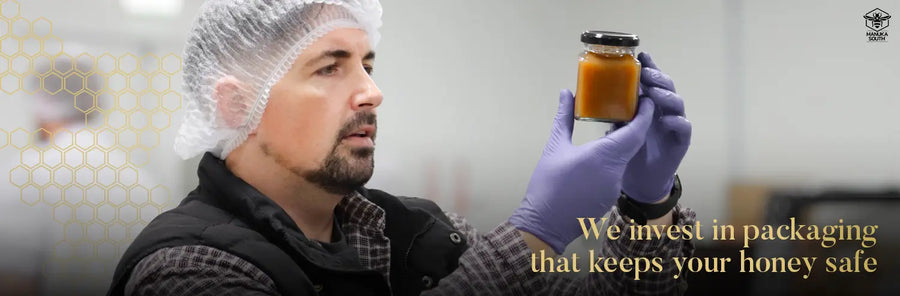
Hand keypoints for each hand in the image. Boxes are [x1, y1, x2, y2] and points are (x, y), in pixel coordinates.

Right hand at [510, 89, 654, 253]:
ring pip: (624, 160)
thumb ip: (564, 118)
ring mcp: (615, 188)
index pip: (635, 132)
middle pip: (632, 145)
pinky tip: (601, 158)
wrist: (544, 225)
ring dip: (622, 146)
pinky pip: (616, 175)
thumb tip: (566, 93)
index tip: (646, 100)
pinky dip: (613, 162)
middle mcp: (616, 172)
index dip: (644, 115)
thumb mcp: (554, 147)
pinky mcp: (611, 199)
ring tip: (612, 131)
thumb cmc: (548, 184)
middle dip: (634, 127)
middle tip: (628, 109)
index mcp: (604, 156)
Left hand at [619, 53, 691, 202]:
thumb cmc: (629, 152)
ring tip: (654, 93)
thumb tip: (586, 97)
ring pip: (677, 104)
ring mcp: (674, 124)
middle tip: (646, 73)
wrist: (640, 181)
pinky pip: (684, 128)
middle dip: (657, 77)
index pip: (651, 81)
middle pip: (666, 87)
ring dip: (666, 96)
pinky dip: (676, 122)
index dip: (649, 67)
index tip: (642, 55)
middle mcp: (664, 110)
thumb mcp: (616, 129)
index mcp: (650, 104)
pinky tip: (666, 119)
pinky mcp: (681, 141)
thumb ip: (611, 113)